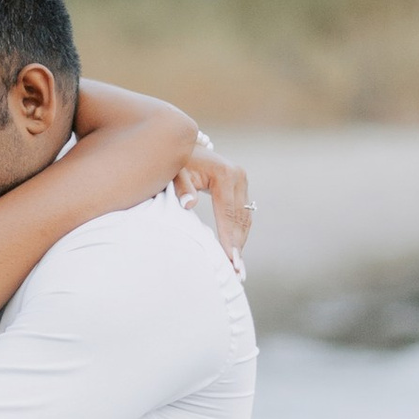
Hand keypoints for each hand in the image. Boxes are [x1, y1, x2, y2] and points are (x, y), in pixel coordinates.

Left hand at [176, 137, 251, 268]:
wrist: (181, 145)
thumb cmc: (174, 162)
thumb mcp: (173, 172)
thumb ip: (180, 187)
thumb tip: (188, 205)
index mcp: (224, 174)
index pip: (228, 213)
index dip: (229, 239)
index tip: (230, 260)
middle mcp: (238, 176)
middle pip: (240, 218)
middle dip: (238, 247)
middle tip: (237, 273)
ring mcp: (242, 180)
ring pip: (244, 218)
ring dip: (242, 243)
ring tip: (239, 269)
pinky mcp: (241, 185)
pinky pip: (242, 214)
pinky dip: (240, 233)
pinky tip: (236, 252)